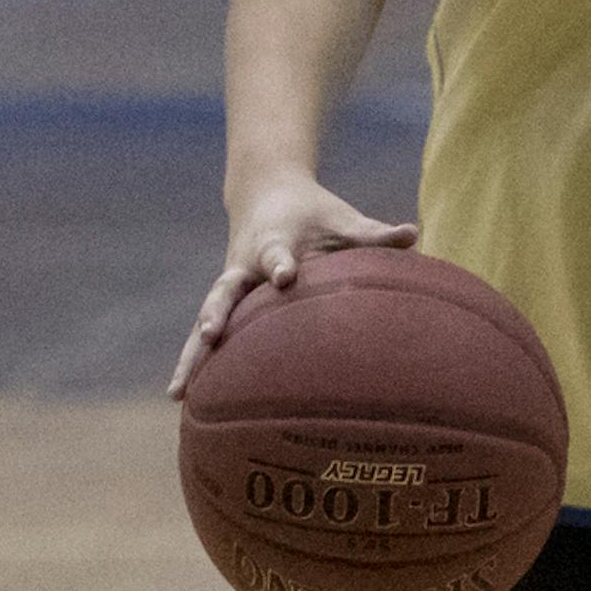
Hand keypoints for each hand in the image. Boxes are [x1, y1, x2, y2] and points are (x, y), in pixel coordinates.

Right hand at [168, 172, 417, 397]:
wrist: (266, 193)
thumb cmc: (315, 213)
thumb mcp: (343, 219)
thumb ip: (375, 234)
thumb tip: (413, 234)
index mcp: (273, 242)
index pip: (276, 254)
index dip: (280, 263)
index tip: (285, 276)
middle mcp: (243, 266)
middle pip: (224, 291)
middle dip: (217, 313)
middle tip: (209, 335)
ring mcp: (230, 287)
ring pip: (206, 321)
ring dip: (193, 354)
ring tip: (177, 391)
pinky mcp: (226, 304)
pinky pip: (207, 337)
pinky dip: (195, 362)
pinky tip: (181, 397)